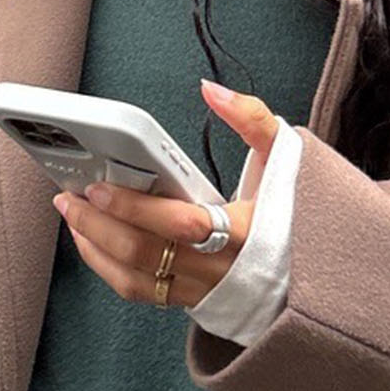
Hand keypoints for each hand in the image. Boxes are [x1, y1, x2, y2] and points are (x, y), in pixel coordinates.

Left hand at [52, 80, 281, 308]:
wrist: (317, 273)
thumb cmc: (294, 216)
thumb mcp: (287, 161)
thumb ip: (253, 120)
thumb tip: (211, 90)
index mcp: (243, 231)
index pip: (180, 224)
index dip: (135, 208)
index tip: (101, 186)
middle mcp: (219, 267)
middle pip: (144, 252)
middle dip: (98, 223)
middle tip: (72, 195)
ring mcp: (202, 288)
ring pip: (133, 278)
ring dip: (94, 247)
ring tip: (74, 215)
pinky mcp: (189, 300)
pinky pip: (138, 291)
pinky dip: (107, 268)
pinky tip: (93, 242)